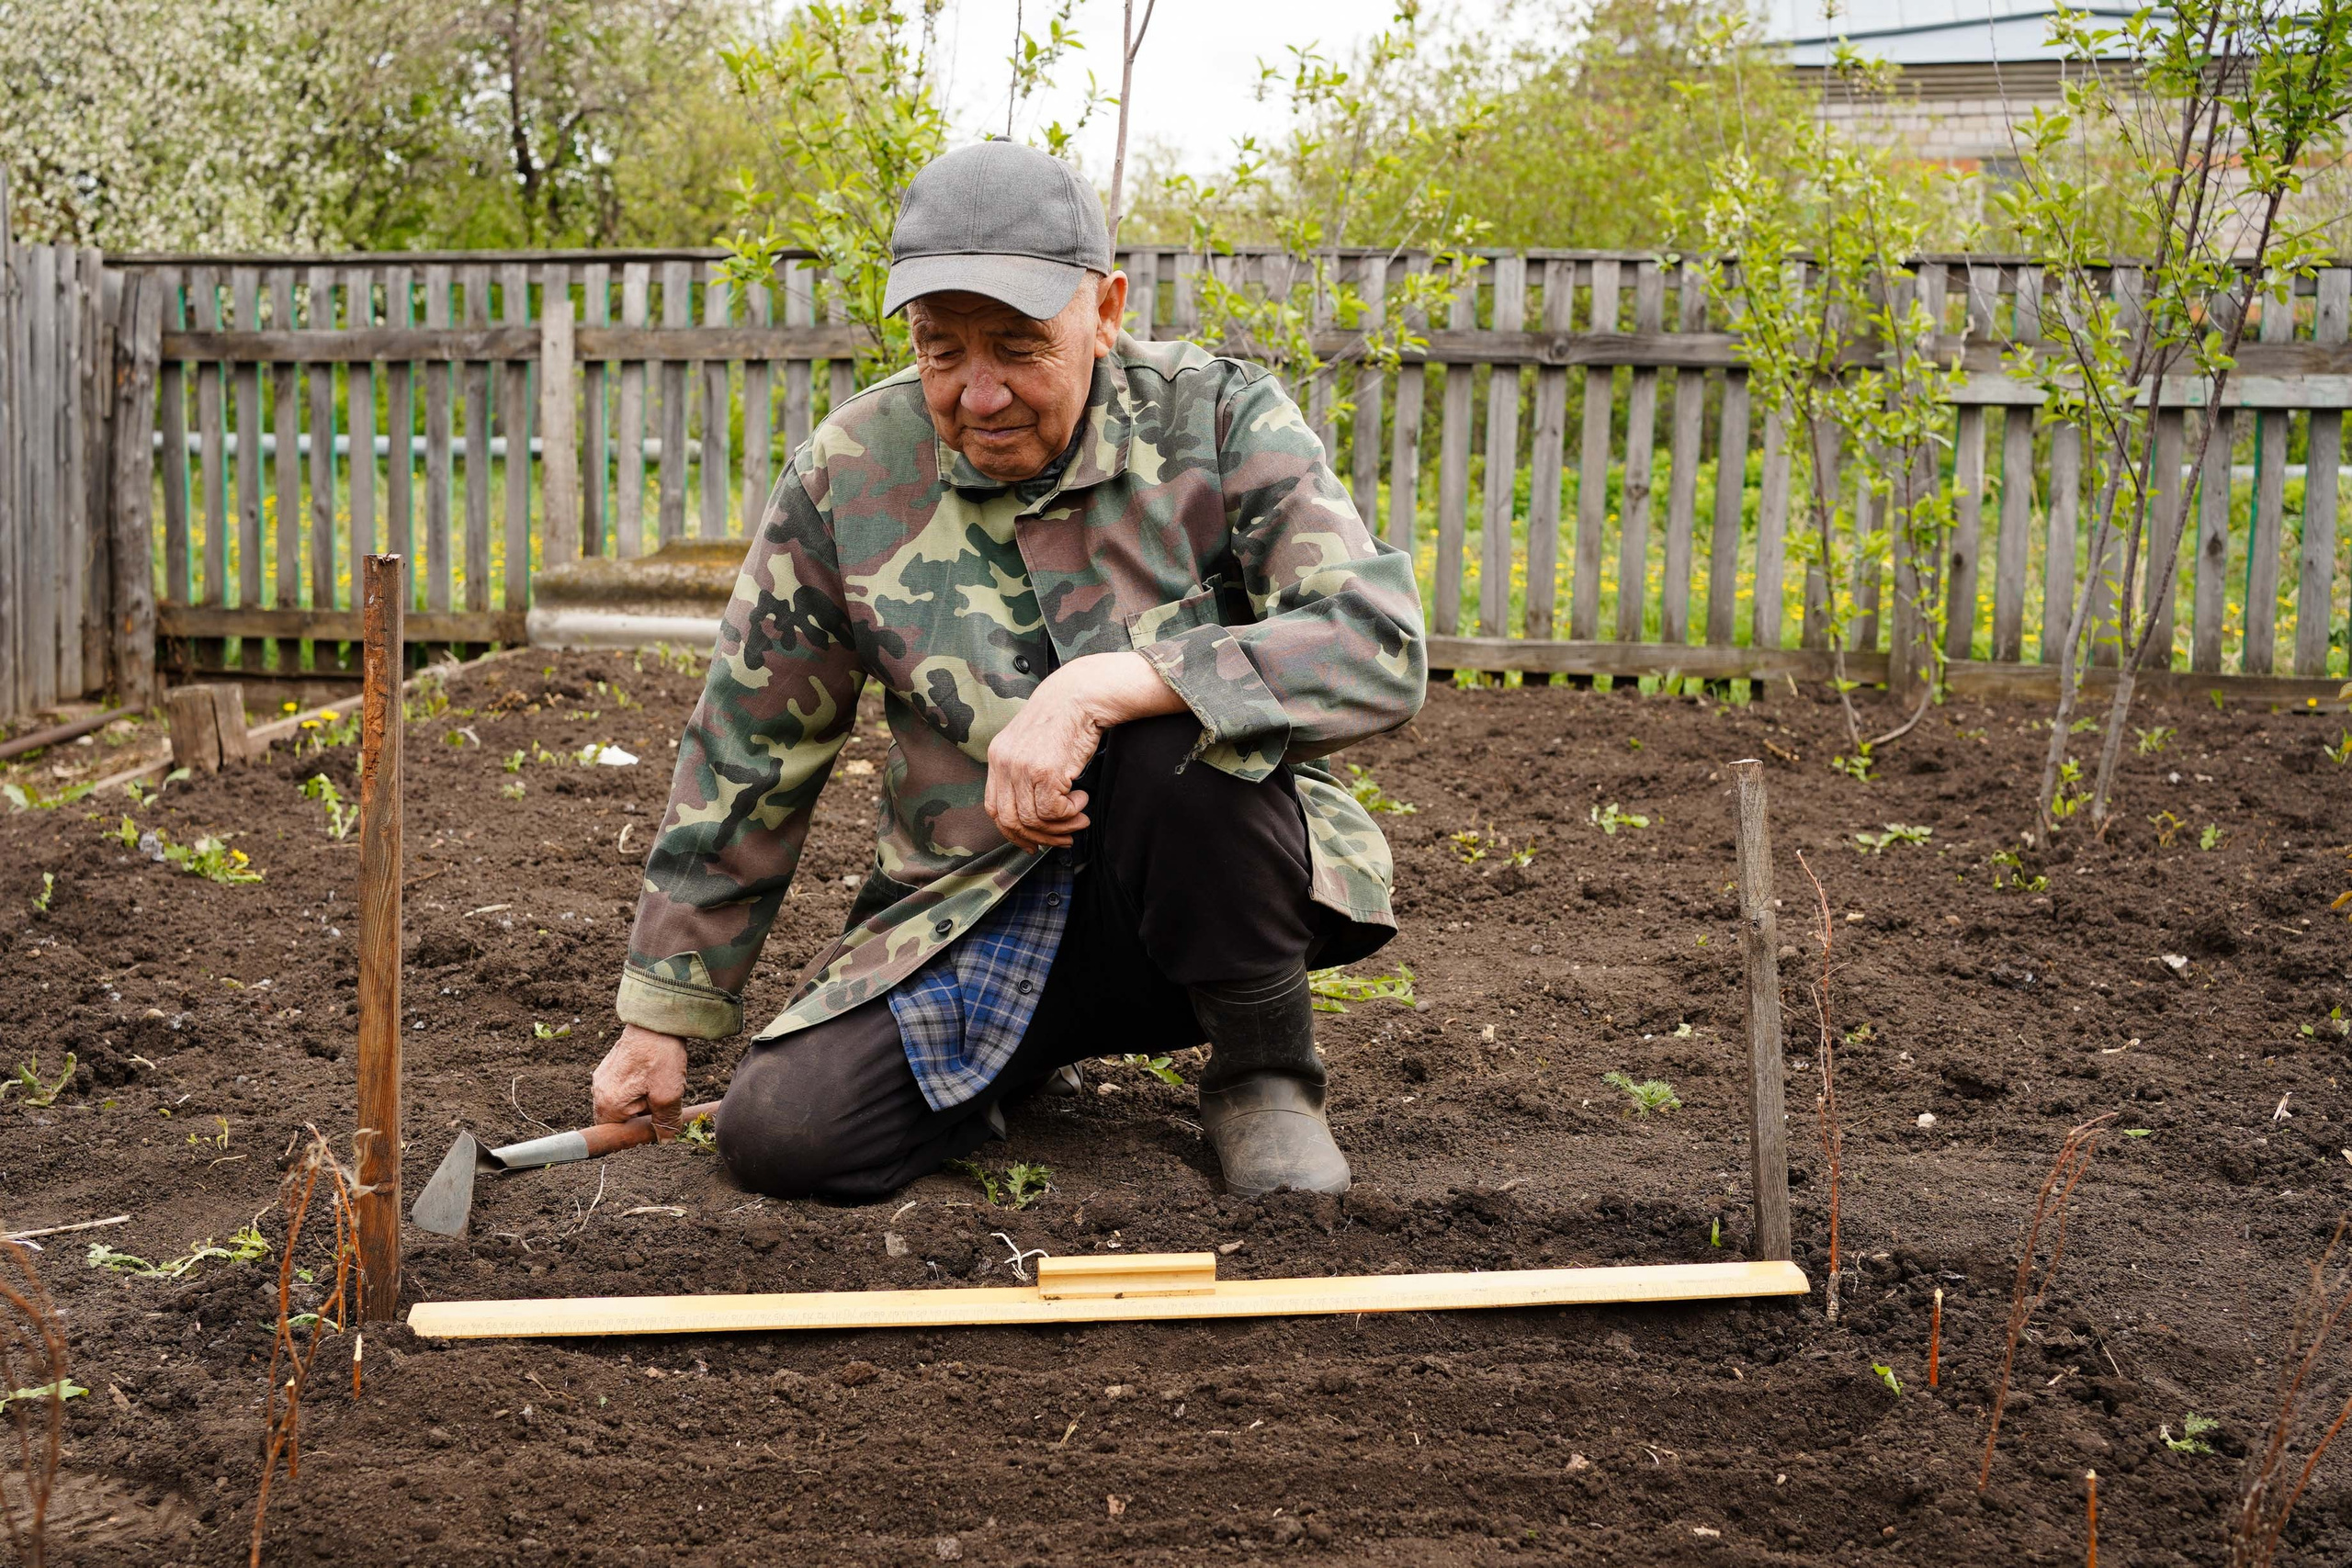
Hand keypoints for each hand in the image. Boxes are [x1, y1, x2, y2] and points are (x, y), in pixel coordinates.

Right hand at [592, 1024, 686, 1134]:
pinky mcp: (610, 1065)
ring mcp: (603, 1076)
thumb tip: (665, 1141)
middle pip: (618, 1119)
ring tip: (659, 1084)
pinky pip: (622, 1086)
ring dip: (641, 1100)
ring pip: (622, 1102)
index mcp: (608, 1103)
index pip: (615, 1134)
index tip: (653, 1128)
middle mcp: (599, 1091)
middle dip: (641, 1116)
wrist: (657, 1019)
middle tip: (661, 1102)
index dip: (634, 1135)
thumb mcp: (668, 1095)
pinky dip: (638, 1087)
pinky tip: (654, 1075)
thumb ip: (665, 1122)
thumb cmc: (659, 1056)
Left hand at [984, 652, 1185, 850]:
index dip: (1013, 831)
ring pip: (1034, 820)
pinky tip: (1082, 798)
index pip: (993, 808)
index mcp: (997, 756)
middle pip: (1011, 820)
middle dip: (1040, 837)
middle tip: (1064, 838)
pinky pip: (1054, 811)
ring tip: (1080, 816)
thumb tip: (1035, 814)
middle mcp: (1004, 762)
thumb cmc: (1065, 717)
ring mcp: (1023, 767)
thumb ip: (1025, 771)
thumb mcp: (1032, 742)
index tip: (1032, 841)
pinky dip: (1071, 812)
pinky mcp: (1045, 771)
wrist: (1082, 694)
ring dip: (1062, 826)